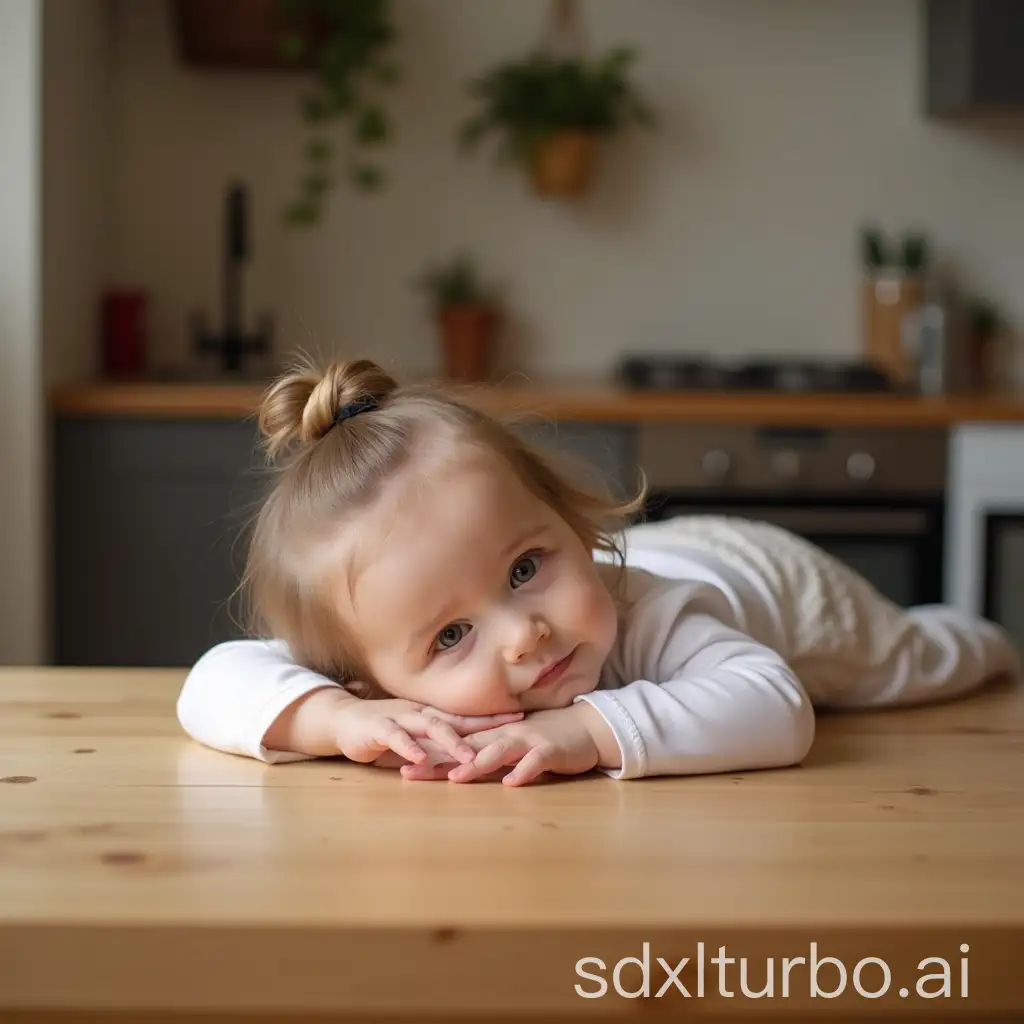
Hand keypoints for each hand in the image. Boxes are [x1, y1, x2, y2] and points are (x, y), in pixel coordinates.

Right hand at [333, 697, 523, 766]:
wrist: (344, 720)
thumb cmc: (385, 728)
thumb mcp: (417, 735)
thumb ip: (440, 742)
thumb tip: (474, 751)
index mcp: (431, 715)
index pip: (467, 716)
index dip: (493, 717)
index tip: (522, 717)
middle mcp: (421, 714)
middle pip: (456, 720)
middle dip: (483, 728)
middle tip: (509, 735)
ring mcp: (401, 719)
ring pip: (430, 728)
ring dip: (450, 742)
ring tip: (468, 757)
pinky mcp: (379, 729)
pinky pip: (396, 737)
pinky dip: (408, 747)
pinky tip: (420, 758)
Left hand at [399, 702, 617, 786]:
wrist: (586, 728)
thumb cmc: (547, 739)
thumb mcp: (512, 746)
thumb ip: (487, 754)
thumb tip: (455, 767)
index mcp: (493, 736)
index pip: (455, 745)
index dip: (428, 755)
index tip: (400, 766)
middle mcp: (506, 735)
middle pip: (468, 747)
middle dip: (440, 759)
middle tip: (410, 772)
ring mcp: (528, 742)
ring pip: (499, 751)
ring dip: (477, 764)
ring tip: (456, 777)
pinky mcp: (550, 751)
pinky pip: (536, 762)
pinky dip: (523, 771)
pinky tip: (511, 782)